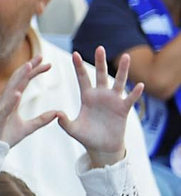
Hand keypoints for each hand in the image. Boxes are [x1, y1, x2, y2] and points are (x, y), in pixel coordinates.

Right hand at [0, 56, 59, 147]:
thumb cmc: (7, 136)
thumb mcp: (29, 127)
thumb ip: (42, 119)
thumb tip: (58, 113)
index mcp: (12, 100)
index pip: (24, 81)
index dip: (35, 71)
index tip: (47, 63)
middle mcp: (5, 100)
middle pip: (18, 79)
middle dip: (29, 67)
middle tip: (41, 56)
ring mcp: (1, 108)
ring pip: (10, 88)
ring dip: (20, 77)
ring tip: (29, 66)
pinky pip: (5, 108)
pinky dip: (11, 100)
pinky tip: (18, 93)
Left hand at [61, 47, 140, 167]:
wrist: (102, 147)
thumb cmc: (87, 137)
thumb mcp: (74, 129)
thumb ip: (65, 122)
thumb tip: (57, 114)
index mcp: (87, 97)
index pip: (82, 78)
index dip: (78, 67)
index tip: (74, 53)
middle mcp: (101, 95)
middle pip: (101, 75)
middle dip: (100, 61)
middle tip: (99, 47)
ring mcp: (114, 101)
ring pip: (119, 82)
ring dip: (123, 70)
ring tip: (127, 57)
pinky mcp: (123, 109)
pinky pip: (130, 99)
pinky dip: (135, 93)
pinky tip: (139, 85)